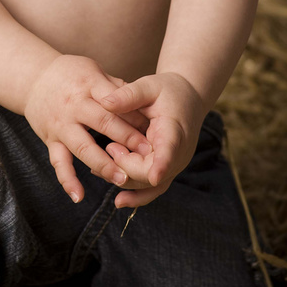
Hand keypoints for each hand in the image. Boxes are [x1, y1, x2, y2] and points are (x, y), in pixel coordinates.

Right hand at [24, 54, 149, 203]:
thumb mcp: (93, 70)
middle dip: (127, 140)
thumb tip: (142, 104)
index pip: (116, 102)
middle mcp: (74, 106)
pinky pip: (59, 163)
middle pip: (103, 123)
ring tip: (122, 179)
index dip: (136, 116)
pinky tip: (79, 197)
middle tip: (149, 156)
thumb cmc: (70, 73)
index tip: (155, 131)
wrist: (32, 78)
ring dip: (103, 164)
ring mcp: (61, 125)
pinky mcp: (50, 140)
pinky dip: (68, 181)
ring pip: (82, 147)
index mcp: (88, 85)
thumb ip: (116, 87)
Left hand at [100, 72, 206, 207]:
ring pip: (151, 185)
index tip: (154, 176)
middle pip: (153, 172)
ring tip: (98, 169)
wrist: (188, 99)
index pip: (170, 148)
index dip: (163, 163)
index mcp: (174, 128)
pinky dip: (136, 196)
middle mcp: (178, 152)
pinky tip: (119, 201)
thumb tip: (104, 102)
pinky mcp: (167, 170)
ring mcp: (174, 165)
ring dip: (125, 180)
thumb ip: (128, 95)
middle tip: (109, 147)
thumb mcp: (149, 86)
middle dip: (127, 165)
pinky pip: (153, 189)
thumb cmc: (167, 90)